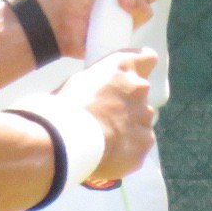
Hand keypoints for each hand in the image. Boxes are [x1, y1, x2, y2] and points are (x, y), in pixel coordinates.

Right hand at [58, 47, 159, 182]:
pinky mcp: (145, 142)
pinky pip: (139, 144)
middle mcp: (139, 89)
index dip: (141, 67)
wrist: (65, 139)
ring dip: (128, 127)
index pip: (147, 58)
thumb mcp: (78, 82)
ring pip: (140, 121)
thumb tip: (103, 92)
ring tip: (104, 138)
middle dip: (127, 104)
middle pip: (140, 95)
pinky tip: (109, 152)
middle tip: (104, 116)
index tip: (131, 76)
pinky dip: (127, 149)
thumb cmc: (64, 106)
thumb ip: (100, 83)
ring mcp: (144, 117)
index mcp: (122, 68)